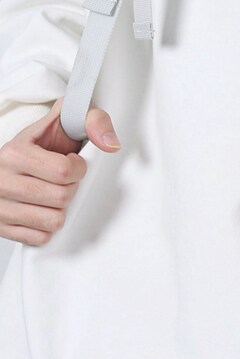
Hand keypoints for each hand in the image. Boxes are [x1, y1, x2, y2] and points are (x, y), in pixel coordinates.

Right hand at [0, 96, 120, 245]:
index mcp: (15, 153)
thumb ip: (92, 120)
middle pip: (61, 197)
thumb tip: (110, 143)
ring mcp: (0, 207)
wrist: (15, 159)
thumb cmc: (41, 143)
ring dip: (61, 208)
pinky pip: (40, 238)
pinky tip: (44, 208)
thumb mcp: (64, 120)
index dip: (79, 168)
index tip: (74, 163)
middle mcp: (1, 181)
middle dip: (72, 188)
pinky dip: (48, 226)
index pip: (63, 171)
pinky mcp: (2, 228)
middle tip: (64, 179)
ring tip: (54, 193)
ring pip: (53, 221)